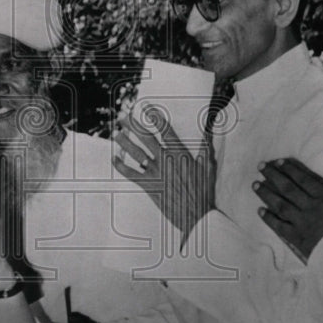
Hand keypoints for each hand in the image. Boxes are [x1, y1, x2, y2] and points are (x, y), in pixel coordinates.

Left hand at [111, 105, 214, 242]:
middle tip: (124, 116)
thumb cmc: (203, 191)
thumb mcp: (208, 166)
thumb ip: (205, 146)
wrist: (196, 215)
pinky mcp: (149, 186)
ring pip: (136, 153)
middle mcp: (165, 160)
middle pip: (146, 138)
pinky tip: (114, 158)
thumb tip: (206, 129)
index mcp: (180, 153)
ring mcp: (156, 173)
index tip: (146, 107)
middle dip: (133, 125)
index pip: (165, 130)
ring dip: (125, 142)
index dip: (155, 116)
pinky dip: (121, 166)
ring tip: (116, 133)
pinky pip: (131, 174)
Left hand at [252, 158, 322, 264]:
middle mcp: (310, 207)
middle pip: (287, 188)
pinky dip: (268, 218)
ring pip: (279, 204)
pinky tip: (259, 211)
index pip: (304, 180)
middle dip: (273, 175)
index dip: (291, 169)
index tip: (279, 162)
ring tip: (255, 184)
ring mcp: (301, 222)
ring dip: (266, 193)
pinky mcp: (296, 238)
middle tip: (261, 166)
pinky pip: (278, 226)